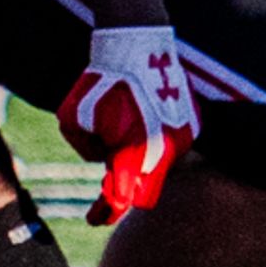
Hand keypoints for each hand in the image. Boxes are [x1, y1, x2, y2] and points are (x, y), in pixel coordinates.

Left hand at [57, 25, 199, 223]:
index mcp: (132, 155)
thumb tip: (105, 161)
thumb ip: (85, 149)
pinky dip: (157, 142)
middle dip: (125, 189)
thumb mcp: (73, 118)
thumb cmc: (100, 81)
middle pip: (143, 192)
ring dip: (142, 161)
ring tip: (127, 128)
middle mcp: (162, 153)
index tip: (93, 218)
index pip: (120, 200)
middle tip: (108, 182)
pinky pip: (172, 148)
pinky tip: (144, 120)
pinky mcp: (192, 127)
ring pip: (159, 169)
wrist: (138, 47)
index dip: (105, 213)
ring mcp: (182, 140)